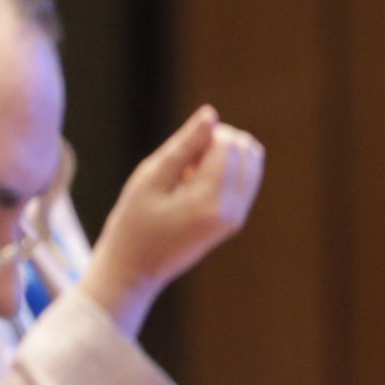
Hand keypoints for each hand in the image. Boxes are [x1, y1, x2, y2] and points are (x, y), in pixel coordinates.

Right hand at [80, 106, 267, 334]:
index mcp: (210, 200)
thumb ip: (184, 145)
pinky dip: (225, 172)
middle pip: (247, 149)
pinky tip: (194, 186)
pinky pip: (246, 180)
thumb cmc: (133, 222)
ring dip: (223, 157)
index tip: (177, 158)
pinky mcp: (234, 221)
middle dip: (218, 144)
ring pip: (252, 162)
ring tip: (188, 177)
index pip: (229, 142)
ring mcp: (236, 218)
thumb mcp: (150, 178)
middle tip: (183, 167)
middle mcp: (232, 210)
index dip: (203, 136)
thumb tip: (211, 114)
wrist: (135, 270)